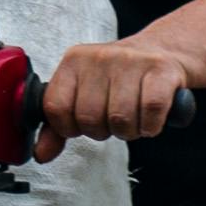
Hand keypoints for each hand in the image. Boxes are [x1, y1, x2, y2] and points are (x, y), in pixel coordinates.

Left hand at [34, 40, 194, 153]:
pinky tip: (151, 117)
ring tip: (134, 116)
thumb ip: (58, 125)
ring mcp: (132, 60)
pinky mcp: (161, 69)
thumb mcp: (83, 94)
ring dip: (130, 130)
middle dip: (104, 130)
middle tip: (114, 118)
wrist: (164, 51)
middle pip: (89, 118)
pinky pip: (150, 112)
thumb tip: (41, 154)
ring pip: (120, 119)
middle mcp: (100, 56)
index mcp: (74, 61)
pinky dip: (151, 125)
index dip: (70, 127)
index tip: (84, 123)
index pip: (55, 108)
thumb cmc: (119, 80)